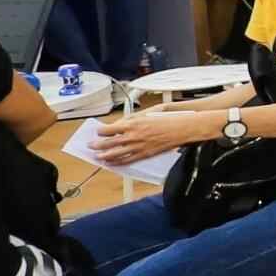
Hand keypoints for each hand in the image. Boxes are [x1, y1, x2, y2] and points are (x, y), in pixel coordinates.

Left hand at [93, 110, 211, 162]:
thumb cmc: (169, 119)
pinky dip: (119, 162)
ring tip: (98, 156)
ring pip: (116, 153)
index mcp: (133, 123)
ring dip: (105, 155)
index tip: (97, 131)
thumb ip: (133, 118)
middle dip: (97, 144)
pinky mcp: (146, 154)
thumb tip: (122, 122)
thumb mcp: (149, 112)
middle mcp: (133, 136)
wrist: (184, 128)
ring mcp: (139, 146)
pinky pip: (128, 160)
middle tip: (91, 145)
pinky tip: (113, 163)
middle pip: (109, 142)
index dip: (100, 131)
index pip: (109, 129)